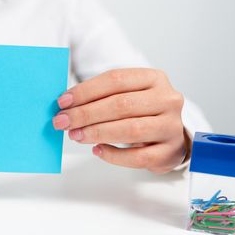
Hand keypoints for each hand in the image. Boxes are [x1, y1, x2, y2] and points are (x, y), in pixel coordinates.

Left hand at [53, 68, 187, 172]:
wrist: (169, 136)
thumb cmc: (140, 112)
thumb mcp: (125, 95)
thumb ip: (100, 96)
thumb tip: (66, 105)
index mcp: (154, 78)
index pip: (116, 79)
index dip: (86, 90)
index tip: (63, 102)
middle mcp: (167, 99)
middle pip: (121, 104)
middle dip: (86, 113)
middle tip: (63, 121)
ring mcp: (171, 126)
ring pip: (130, 129)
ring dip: (97, 132)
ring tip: (76, 135)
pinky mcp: (170, 152)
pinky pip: (138, 156)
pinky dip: (113, 155)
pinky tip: (97, 150)